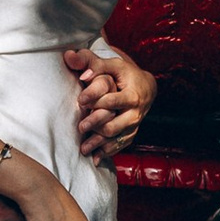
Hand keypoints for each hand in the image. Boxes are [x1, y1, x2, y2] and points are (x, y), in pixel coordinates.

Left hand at [65, 40, 154, 158]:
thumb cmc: (125, 74)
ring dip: (99, 144)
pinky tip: (94, 159)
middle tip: (80, 127)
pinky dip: (107, 152)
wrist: (146, 88)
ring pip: (116, 138)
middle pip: (115, 124)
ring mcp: (134, 125)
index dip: (96, 100)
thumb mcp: (114, 65)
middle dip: (96, 126)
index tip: (80, 101)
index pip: (113, 100)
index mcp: (132, 95)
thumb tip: (73, 62)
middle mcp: (135, 113)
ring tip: (82, 149)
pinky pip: (120, 145)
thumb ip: (94, 62)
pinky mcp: (131, 133)